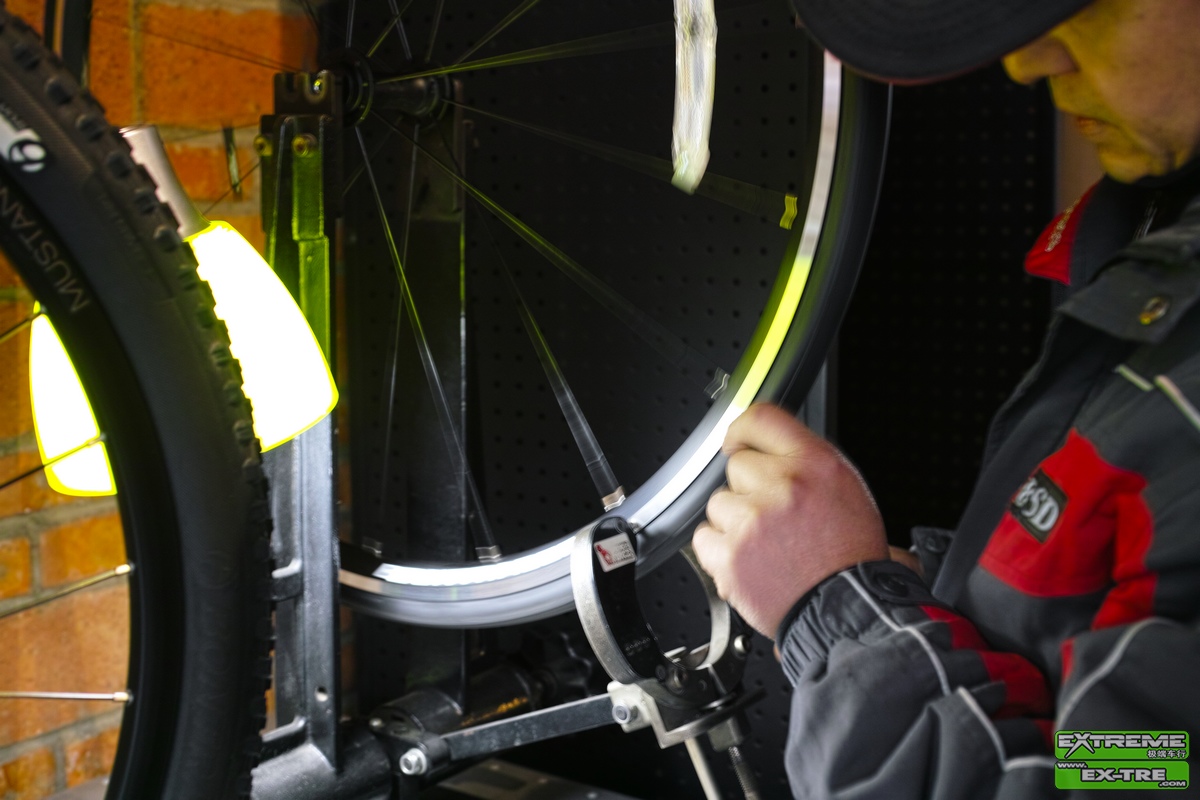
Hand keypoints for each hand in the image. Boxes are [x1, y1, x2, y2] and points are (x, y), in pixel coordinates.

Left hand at [692, 403, 887, 637]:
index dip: (742, 429)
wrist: (846, 610)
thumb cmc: (850, 556)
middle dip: (750, 488)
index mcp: (815, 464)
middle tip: (774, 516)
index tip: (735, 440)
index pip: (762, 419)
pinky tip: (749, 560)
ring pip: (720, 502)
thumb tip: (768, 449)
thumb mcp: (846, 490)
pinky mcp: (730, 554)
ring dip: (734, 521)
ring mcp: (752, 520)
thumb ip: (805, 463)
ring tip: (766, 544)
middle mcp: (782, 486)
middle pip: (737, 465)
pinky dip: (720, 551)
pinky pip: (705, 537)